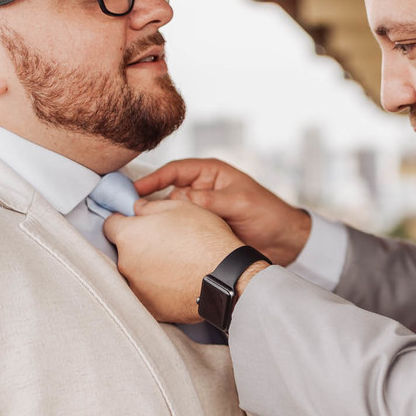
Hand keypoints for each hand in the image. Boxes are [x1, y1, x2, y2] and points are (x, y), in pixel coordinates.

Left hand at [104, 200, 249, 323]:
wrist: (226, 277)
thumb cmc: (205, 238)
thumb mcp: (179, 207)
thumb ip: (150, 206)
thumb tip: (137, 208)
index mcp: (128, 236)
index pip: (110, 225)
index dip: (124, 222)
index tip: (138, 225)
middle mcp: (126, 264)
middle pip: (123, 252)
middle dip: (138, 247)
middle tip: (165, 245)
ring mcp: (137, 289)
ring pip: (136, 275)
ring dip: (148, 269)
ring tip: (175, 266)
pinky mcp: (151, 308)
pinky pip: (149, 295)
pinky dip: (158, 290)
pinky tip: (177, 283)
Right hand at [134, 159, 312, 265]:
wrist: (285, 242)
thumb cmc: (268, 214)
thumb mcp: (241, 202)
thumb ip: (211, 201)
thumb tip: (180, 201)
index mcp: (210, 173)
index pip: (175, 170)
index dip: (153, 179)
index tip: (133, 190)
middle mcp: (201, 190)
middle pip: (167, 192)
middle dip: (149, 202)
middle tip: (131, 215)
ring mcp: (200, 212)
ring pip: (171, 214)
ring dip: (160, 221)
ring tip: (142, 232)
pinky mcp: (202, 232)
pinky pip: (181, 231)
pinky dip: (170, 236)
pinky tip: (159, 245)